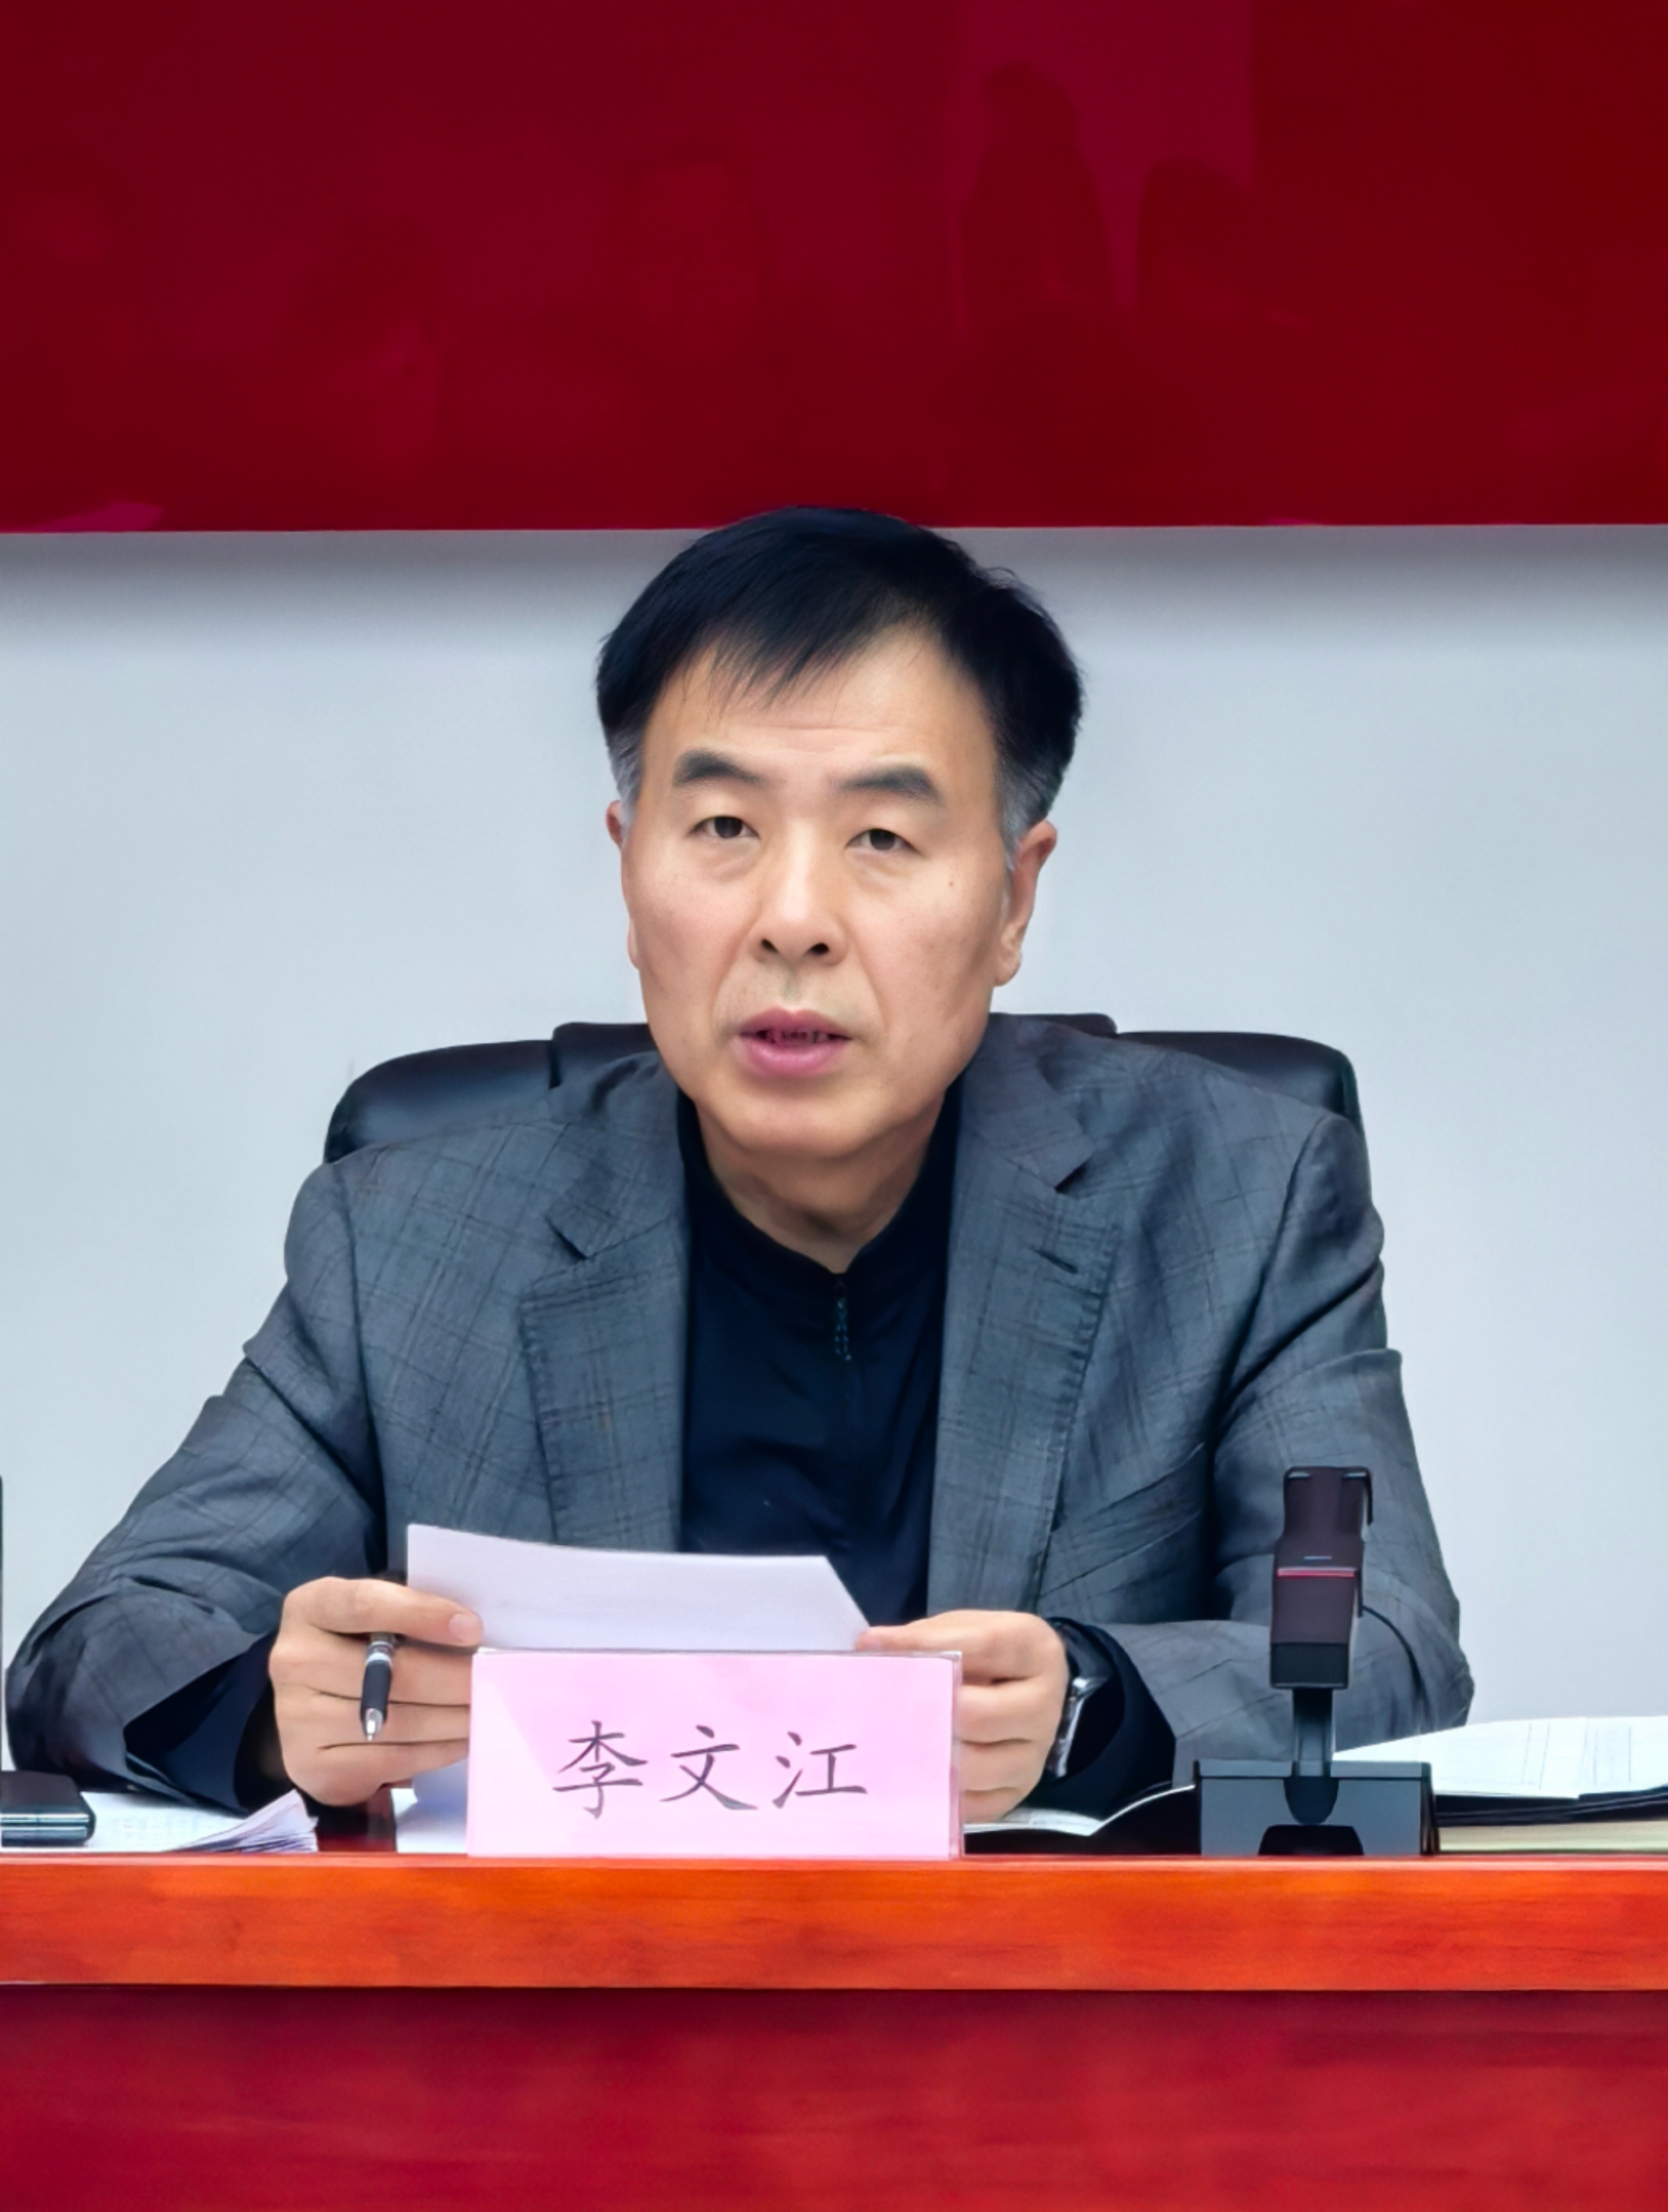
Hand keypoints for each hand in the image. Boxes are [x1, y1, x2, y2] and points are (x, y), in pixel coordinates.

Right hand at [262, 1577, 481, 1805]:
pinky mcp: (311, 1766)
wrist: (308, 1706)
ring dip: (453, 1719)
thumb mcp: (372, 1616)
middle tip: (497, 1681)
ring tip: (487, 1710)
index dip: (422, 1614)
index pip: (367, 1604)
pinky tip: (460, 1739)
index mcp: (310, 1607)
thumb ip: (410, 1615)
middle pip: (392, 1672)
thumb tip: (474, 1636)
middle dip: (456, 1678)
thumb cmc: (357, 1648)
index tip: (472, 1629)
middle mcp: (293, 1660)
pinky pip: (389, 1761)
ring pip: (397, 1722)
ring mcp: (296, 1718)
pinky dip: (435, 1751)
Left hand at [857, 1609, 1067, 1821]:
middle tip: (882, 1708)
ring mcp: (1034, 1757)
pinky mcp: (1015, 1796)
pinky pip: (969, 1805)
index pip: (982, 1646)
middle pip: (976, 1716)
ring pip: (971, 1768)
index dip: (927, 1646)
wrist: (1023, 1694)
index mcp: (1035, 1650)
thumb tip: (868, 1646)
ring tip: (891, 1742)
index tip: (876, 1646)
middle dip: (924, 1712)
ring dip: (926, 1757)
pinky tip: (910, 1772)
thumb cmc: (984, 1657)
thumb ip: (921, 1638)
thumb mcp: (960, 1631)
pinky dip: (935, 1791)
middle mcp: (1044, 1707)